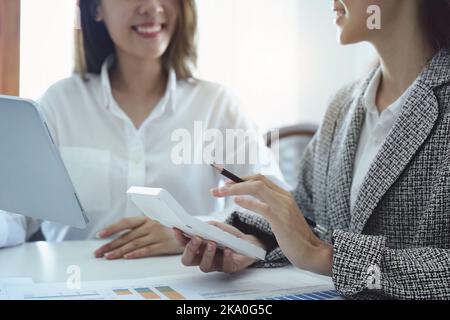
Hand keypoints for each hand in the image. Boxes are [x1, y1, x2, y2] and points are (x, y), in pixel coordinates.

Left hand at [94, 216, 183, 258]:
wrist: (192, 230)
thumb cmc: (170, 227)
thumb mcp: (156, 222)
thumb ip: (141, 227)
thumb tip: (121, 235)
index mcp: (147, 218)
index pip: (125, 222)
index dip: (112, 228)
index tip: (100, 235)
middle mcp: (151, 225)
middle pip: (127, 236)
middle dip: (111, 244)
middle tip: (99, 252)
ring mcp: (158, 234)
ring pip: (134, 243)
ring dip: (120, 251)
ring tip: (108, 256)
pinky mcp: (165, 244)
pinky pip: (148, 250)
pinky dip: (137, 253)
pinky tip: (127, 257)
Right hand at [173, 221, 263, 272]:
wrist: (248, 242)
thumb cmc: (228, 235)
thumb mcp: (216, 227)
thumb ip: (206, 227)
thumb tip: (197, 227)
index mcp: (198, 247)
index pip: (184, 244)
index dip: (179, 238)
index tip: (177, 229)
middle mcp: (203, 258)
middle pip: (188, 260)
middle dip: (190, 250)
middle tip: (196, 239)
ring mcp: (215, 265)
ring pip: (204, 266)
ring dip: (207, 254)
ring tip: (212, 243)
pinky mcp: (228, 268)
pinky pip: (224, 266)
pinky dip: (226, 257)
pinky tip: (228, 250)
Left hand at [211, 175, 332, 275]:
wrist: (311, 252)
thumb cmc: (294, 238)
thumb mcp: (281, 217)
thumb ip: (267, 206)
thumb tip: (246, 200)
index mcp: (283, 195)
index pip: (260, 178)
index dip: (241, 178)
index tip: (226, 182)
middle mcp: (284, 197)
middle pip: (257, 179)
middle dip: (235, 181)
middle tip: (218, 188)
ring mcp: (283, 206)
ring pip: (257, 187)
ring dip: (235, 188)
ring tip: (220, 193)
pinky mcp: (281, 219)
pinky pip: (261, 206)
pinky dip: (247, 202)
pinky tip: (236, 202)